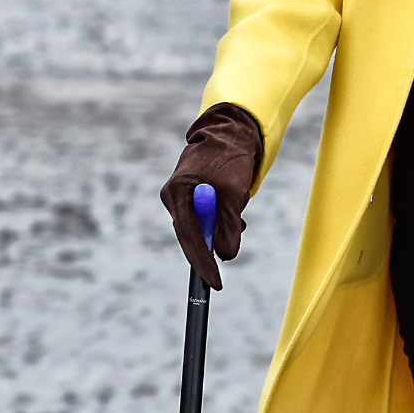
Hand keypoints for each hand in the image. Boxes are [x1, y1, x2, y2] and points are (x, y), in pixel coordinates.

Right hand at [159, 103, 260, 288]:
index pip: (188, 238)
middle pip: (193, 234)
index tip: (215, 282)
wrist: (233, 130)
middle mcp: (174, 195)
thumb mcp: (234, 194)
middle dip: (214, 243)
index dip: (202, 263)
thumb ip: (228, 225)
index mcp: (177, 193)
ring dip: (223, 228)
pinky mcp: (193, 193)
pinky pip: (206, 216)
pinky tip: (236, 214)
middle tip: (233, 244)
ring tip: (239, 218)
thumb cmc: (231, 157)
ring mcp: (182, 195)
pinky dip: (222, 219)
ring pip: (203, 226)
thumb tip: (226, 255)